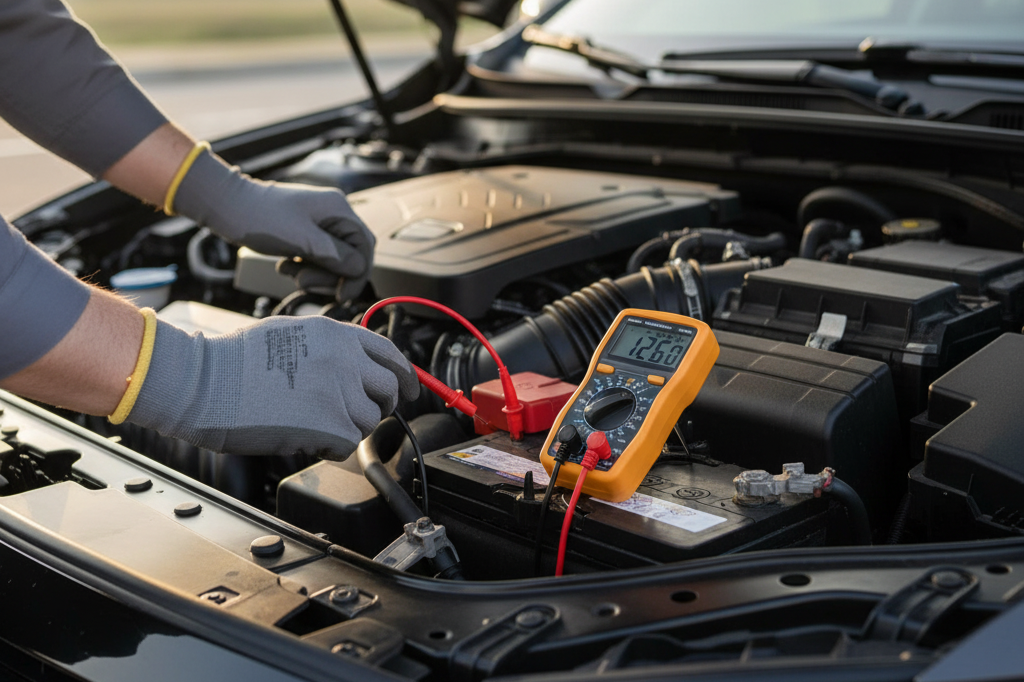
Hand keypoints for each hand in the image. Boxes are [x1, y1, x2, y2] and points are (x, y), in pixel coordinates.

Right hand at [127, 316, 419, 458]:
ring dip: (347, 428)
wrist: (204, 383)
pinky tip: (305, 436)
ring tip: (313, 422)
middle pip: (388, 390)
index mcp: (336, 334)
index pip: (389, 354)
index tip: (410, 389)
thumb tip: (351, 363)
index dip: (404, 375)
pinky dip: (330, 447)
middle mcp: (345, 360)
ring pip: (369, 421)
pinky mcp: (331, 425)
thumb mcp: (291, 333)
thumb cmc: (233, 361)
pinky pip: (348, 445)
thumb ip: (328, 345)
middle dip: (379, 406)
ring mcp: (340, 393)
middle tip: (357, 414)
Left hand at [173, 150, 373, 300]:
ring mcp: (319, 223)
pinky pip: (316, 257)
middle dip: (331, 275)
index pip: (365, 247)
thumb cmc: (260, 218)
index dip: (358, 274)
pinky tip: (285, 266)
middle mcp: (332, 214)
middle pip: (350, 255)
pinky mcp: (305, 232)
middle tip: (304, 283)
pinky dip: (304, 267)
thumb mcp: (302, 241)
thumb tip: (359, 270)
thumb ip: (335, 255)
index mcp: (337, 210)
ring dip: (314, 273)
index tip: (343, 295)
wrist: (226, 206)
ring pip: (332, 259)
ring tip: (289, 272)